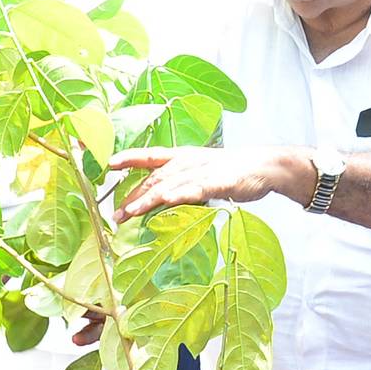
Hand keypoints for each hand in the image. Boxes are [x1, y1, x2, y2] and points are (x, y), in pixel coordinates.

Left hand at [106, 146, 293, 220]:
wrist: (263, 166)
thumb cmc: (228, 170)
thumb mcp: (199, 171)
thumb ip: (179, 182)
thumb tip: (157, 197)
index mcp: (181, 157)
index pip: (149, 156)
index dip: (127, 157)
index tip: (107, 164)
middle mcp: (187, 161)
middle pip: (154, 177)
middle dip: (133, 195)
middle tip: (115, 213)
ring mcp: (202, 171)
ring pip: (170, 183)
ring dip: (147, 198)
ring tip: (130, 212)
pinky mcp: (218, 182)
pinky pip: (195, 189)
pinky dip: (179, 195)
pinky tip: (165, 202)